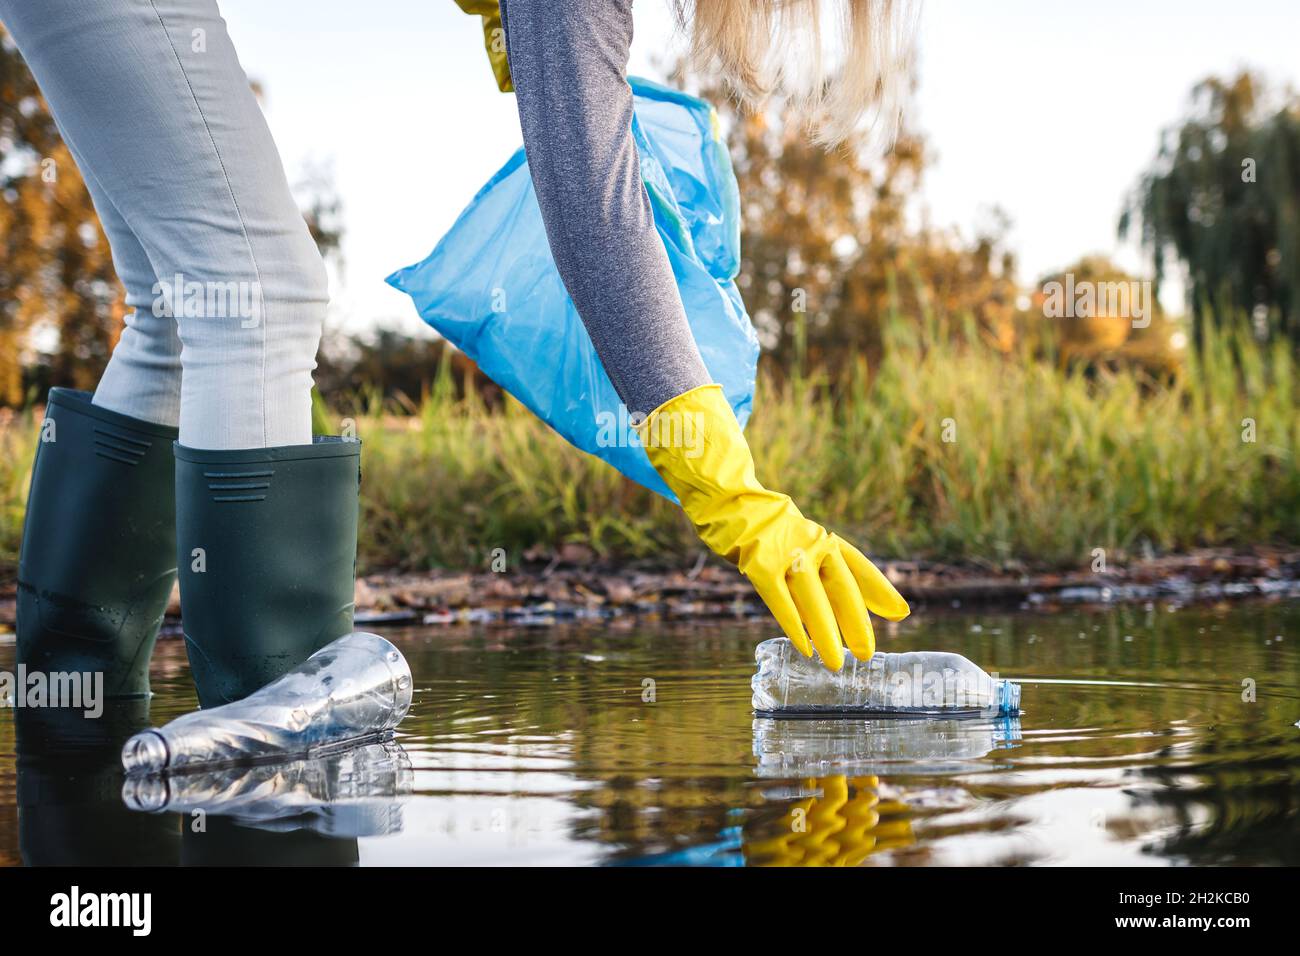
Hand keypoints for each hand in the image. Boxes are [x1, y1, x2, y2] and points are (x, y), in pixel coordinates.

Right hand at [641, 384, 908, 669]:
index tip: (901, 613)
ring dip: (827, 633)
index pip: (858, 566)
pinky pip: (780, 599)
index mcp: (823, 539)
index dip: (880, 590)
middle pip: (841, 587)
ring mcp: (785, 552)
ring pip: (813, 598)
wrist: (728, 499)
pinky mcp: (758, 563)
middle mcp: (811, 543)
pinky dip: (794, 624)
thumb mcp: (803, 540)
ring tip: (837, 662)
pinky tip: (805, 646)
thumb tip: (853, 593)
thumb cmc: (768, 529)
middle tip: (868, 653)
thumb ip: (826, 567)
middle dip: (856, 623)